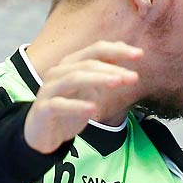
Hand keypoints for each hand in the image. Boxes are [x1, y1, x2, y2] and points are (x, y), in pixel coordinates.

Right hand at [23, 41, 143, 153]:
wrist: (42, 135)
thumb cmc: (68, 110)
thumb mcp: (90, 89)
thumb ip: (104, 70)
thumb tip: (125, 48)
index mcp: (70, 64)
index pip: (95, 50)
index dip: (117, 51)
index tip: (140, 55)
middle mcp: (58, 72)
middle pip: (86, 63)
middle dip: (112, 69)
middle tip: (133, 77)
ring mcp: (49, 90)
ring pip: (73, 78)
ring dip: (98, 79)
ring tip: (117, 83)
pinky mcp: (43, 109)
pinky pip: (59, 105)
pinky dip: (77, 106)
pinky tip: (92, 109)